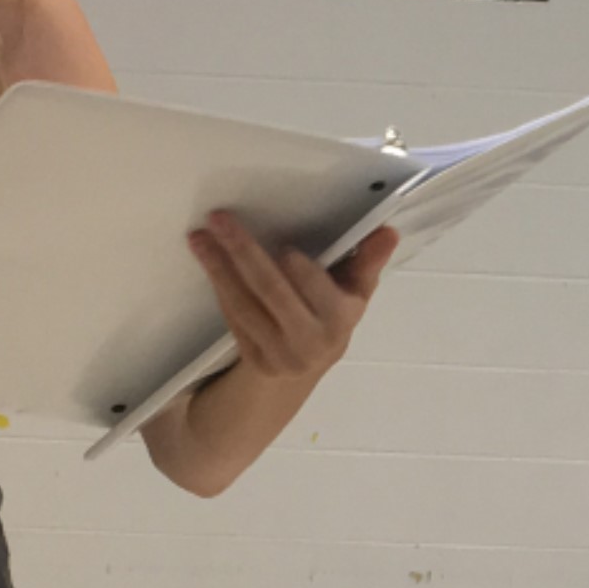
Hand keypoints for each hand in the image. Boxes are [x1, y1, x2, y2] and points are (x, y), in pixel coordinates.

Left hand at [193, 217, 393, 392]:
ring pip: (244, 304)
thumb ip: (368, 260)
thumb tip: (387, 231)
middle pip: (272, 291)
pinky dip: (219, 285)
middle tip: (221, 220)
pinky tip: (208, 260)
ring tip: (201, 237)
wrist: (305, 366)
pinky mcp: (254, 358)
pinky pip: (233, 316)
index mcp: (340, 319)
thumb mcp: (356, 291)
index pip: (319, 291)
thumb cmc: (332, 316)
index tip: (285, 246)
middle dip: (245, 253)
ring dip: (219, 267)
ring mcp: (279, 353)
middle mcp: (310, 341)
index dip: (302, 272)